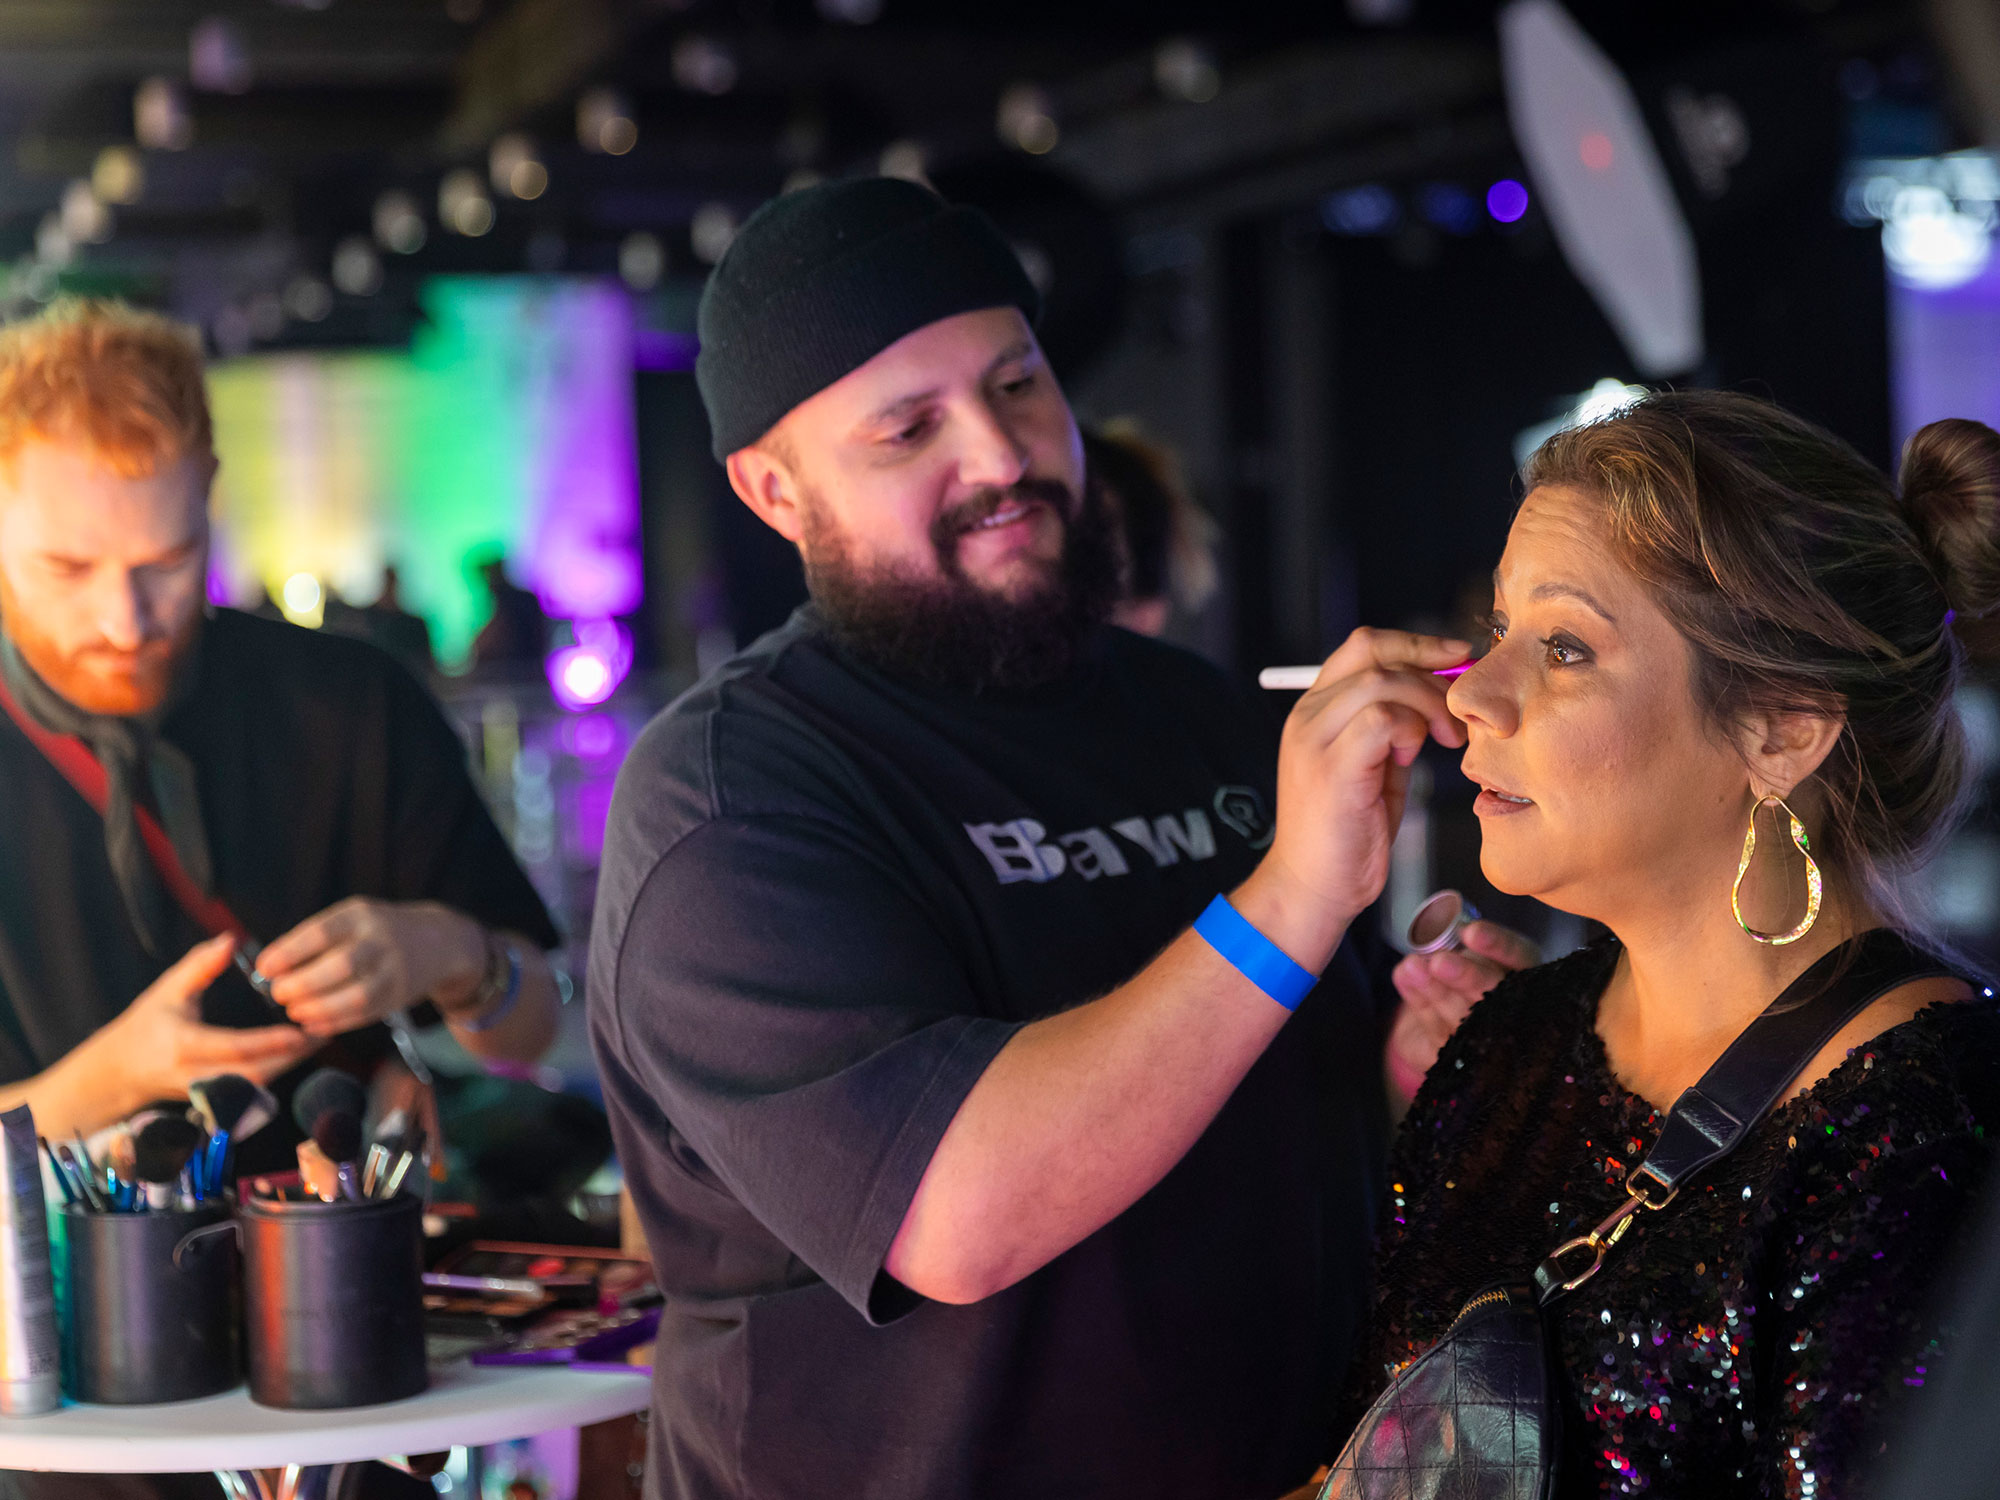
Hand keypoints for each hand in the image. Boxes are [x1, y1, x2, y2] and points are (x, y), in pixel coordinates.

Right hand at [79, 934, 317, 1117]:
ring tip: (320, 1036)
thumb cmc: (145, 1026)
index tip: (302, 1028)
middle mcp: (198, 1075)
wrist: (120, 1072)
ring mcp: (207, 1093)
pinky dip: (278, 1071)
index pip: (235, 1047)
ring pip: (259, 1085)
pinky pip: (254, 1090)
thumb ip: (199, 965)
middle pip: (256, 1073)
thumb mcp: (166, 990)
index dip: (271, 1041)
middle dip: (293, 1055)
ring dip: (291, 1063)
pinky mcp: (216, 1101)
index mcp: (184, 1046)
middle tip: (325, 1029)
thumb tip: (230, 940)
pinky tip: (298, 1050)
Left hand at [256, 898, 486, 1037]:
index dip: (290, 951)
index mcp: (361, 916)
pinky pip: (366, 1013)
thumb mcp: (353, 920)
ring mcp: (395, 969)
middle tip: (279, 993)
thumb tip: (270, 969)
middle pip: (342, 965)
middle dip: (304, 983)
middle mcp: (381, 940)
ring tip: (295, 1012)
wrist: (439, 941)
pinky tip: (314, 1024)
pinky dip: (337, 1022)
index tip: (264, 966)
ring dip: (321, 1007)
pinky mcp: (400, 995)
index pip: (322, 932)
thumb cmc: (378, 932)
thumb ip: (317, 942)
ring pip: (357, 995)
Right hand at [1245, 629, 1469, 962]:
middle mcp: (1308, 716)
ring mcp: (1314, 740)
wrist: (1312, 887)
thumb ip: (1394, 728)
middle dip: (1430, 670)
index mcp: (1315, 710)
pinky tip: (1416, 757)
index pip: (1363, 645)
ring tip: (1445, 740)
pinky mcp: (1331, 769)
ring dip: (1427, 704)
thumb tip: (1441, 694)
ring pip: (1381, 683)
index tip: (1457, 658)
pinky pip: (1380, 720)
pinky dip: (1410, 730)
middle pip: (1374, 654)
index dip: (1415, 643)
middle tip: (1458, 711)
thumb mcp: (1372, 766)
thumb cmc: (1347, 833)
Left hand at [1385, 920, 1539, 1100]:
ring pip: (1463, 1016)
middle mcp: (1514, 1007)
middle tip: (1439, 961)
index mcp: (1524, 972)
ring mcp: (1488, 1039)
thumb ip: (1455, 944)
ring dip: (1435, 990)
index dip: (1497, 945)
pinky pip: (1437, 1031)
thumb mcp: (1464, 951)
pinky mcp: (1459, 1059)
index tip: (1471, 932)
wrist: (1436, 1016)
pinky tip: (1404, 976)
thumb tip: (1439, 943)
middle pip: (1495, 993)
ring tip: (1411, 966)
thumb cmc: (1459, 972)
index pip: (1518, 956)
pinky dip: (1419, 1001)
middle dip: (1467, 977)